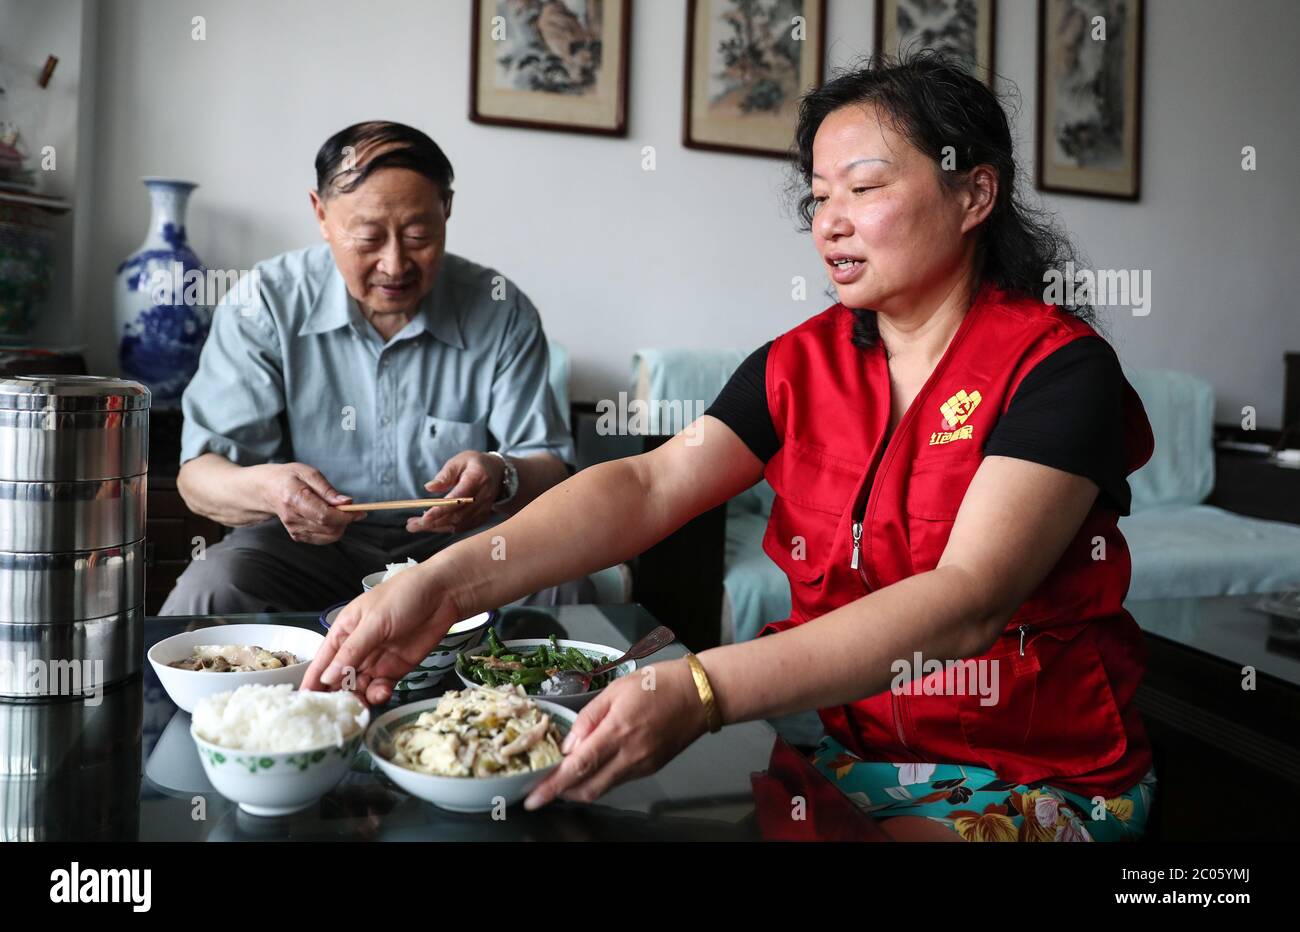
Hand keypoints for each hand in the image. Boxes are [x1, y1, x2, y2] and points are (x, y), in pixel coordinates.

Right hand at [256, 462, 363, 543]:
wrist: (267, 489)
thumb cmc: (290, 477)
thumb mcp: (309, 473)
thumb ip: (328, 490)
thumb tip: (346, 502)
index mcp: (295, 499)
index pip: (325, 515)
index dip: (346, 516)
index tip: (361, 511)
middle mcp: (293, 518)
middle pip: (329, 528)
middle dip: (346, 520)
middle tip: (350, 508)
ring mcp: (294, 529)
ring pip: (328, 536)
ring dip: (340, 525)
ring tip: (336, 510)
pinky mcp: (297, 536)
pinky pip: (323, 538)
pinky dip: (332, 529)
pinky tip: (327, 517)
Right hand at [301, 563, 462, 704]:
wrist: (443, 594)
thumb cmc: (404, 596)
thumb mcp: (373, 622)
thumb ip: (351, 651)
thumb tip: (327, 677)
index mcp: (344, 631)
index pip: (322, 660)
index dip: (313, 681)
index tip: (305, 702)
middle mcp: (357, 649)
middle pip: (339, 678)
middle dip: (337, 695)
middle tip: (336, 712)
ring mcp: (376, 660)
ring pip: (359, 687)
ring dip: (358, 698)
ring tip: (360, 705)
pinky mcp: (396, 669)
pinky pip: (381, 688)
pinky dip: (379, 694)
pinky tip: (381, 694)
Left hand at [407, 450, 503, 534]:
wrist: (499, 472)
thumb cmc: (475, 464)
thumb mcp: (459, 461)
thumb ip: (445, 474)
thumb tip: (429, 488)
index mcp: (477, 478)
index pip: (458, 498)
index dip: (441, 510)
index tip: (424, 517)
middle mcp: (483, 496)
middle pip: (457, 515)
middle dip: (433, 522)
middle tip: (412, 525)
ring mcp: (485, 508)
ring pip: (459, 524)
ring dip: (437, 527)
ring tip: (416, 526)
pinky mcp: (483, 516)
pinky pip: (464, 527)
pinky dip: (446, 528)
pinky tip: (432, 526)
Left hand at [523, 658, 708, 809]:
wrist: (700, 694)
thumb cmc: (659, 684)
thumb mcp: (616, 689)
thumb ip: (588, 717)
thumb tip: (568, 744)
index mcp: (618, 731)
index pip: (577, 768)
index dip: (552, 786)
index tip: (533, 798)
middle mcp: (630, 755)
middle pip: (588, 788)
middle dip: (562, 792)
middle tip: (544, 785)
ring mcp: (642, 766)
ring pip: (603, 788)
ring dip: (580, 786)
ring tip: (566, 773)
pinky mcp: (651, 768)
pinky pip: (619, 780)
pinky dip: (601, 777)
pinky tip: (595, 763)